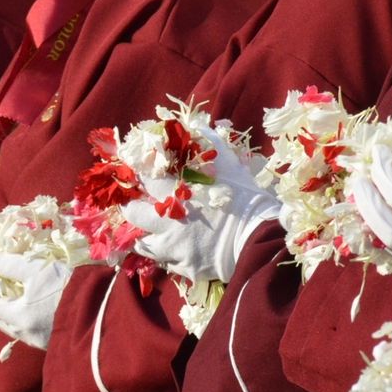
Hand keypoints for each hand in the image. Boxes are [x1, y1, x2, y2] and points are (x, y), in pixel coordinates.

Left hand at [0, 251, 72, 350]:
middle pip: (0, 320)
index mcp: (18, 317)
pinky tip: (34, 307)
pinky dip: (26, 319)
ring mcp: (41, 341)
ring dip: (11, 312)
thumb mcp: (38, 269)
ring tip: (14, 297)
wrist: (104, 309)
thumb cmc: (68, 287)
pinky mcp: (55, 342)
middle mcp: (26, 334)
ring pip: (15, 327)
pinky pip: (32, 331)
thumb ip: (11, 264)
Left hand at [122, 126, 279, 282]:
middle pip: (132, 214)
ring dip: (145, 235)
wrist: (260, 237)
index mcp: (175, 192)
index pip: (142, 179)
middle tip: (136, 204)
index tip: (135, 174)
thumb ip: (208, 142)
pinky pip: (167, 262)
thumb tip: (196, 124)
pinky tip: (176, 248)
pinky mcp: (185, 267)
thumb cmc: (245, 197)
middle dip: (131, 207)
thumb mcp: (229, 163)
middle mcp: (167, 221)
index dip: (136, 175)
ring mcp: (174, 247)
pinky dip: (168, 254)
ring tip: (152, 231)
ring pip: (143, 244)